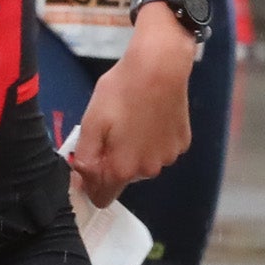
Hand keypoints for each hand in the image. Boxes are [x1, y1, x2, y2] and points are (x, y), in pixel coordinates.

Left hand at [66, 7, 196, 203]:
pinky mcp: (182, 143)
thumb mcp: (91, 122)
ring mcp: (169, 158)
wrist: (159, 67)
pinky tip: (151, 116)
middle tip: (112, 129)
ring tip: (133, 119)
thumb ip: (84, 157)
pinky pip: (162, 150)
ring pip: (144, 164)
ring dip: (136, 150)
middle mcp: (148, 171)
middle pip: (124, 178)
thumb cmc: (120, 92)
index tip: (90, 161)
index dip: (92, 184)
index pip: (102, 198)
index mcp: (123, 169)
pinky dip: (155, 140)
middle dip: (114, 160)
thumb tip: (81, 178)